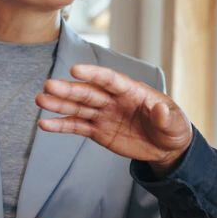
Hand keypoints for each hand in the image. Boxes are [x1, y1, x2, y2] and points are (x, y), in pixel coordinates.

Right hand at [36, 64, 192, 174]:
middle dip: (69, 90)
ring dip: (59, 104)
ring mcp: (104, 114)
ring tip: (40, 100)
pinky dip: (61, 125)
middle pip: (89, 92)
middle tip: (49, 86)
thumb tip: (159, 109)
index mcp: (133, 91)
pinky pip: (77, 127)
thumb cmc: (173, 128)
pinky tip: (44, 124)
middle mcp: (114, 100)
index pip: (111, 80)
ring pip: (79, 108)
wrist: (167, 147)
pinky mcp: (98, 130)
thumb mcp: (176, 124)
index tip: (75, 70)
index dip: (94, 74)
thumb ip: (166, 117)